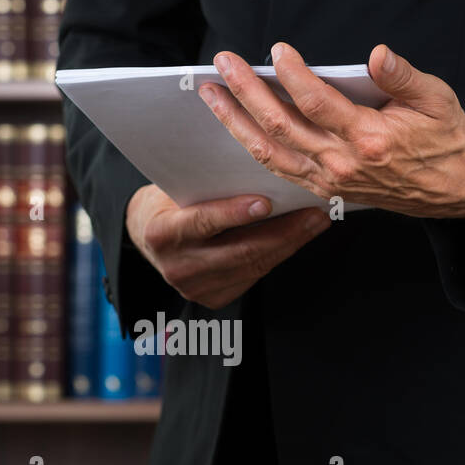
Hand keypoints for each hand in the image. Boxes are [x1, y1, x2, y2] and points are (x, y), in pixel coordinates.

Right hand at [125, 184, 330, 309]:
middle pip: (239, 251)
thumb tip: (261, 167)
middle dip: (284, 231)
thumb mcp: (180, 186)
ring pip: (253, 266)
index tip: (267, 202)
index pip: (202, 222)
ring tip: (316, 221)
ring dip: (290, 243)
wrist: (148, 235)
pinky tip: (298, 237)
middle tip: (314, 211)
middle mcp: (178, 266)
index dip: (234, 213)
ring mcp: (196, 287)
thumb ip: (210, 185)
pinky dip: (279, 254)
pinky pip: (254, 276)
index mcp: (162, 234)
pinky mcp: (213, 298)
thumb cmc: (170, 200)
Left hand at [198, 42, 464, 219]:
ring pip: (269, 152)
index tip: (275, 51)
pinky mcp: (324, 189)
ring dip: (236, 121)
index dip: (291, 75)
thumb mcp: (437, 99)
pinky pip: (279, 168)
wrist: (452, 188)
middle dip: (246, 92)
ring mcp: (329, 180)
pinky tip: (235, 125)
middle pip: (280, 126)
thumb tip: (377, 54)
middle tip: (224, 64)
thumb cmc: (444, 140)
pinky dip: (252, 146)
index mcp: (370, 139)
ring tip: (212, 94)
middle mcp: (342, 163)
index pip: (316, 103)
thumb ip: (403, 76)